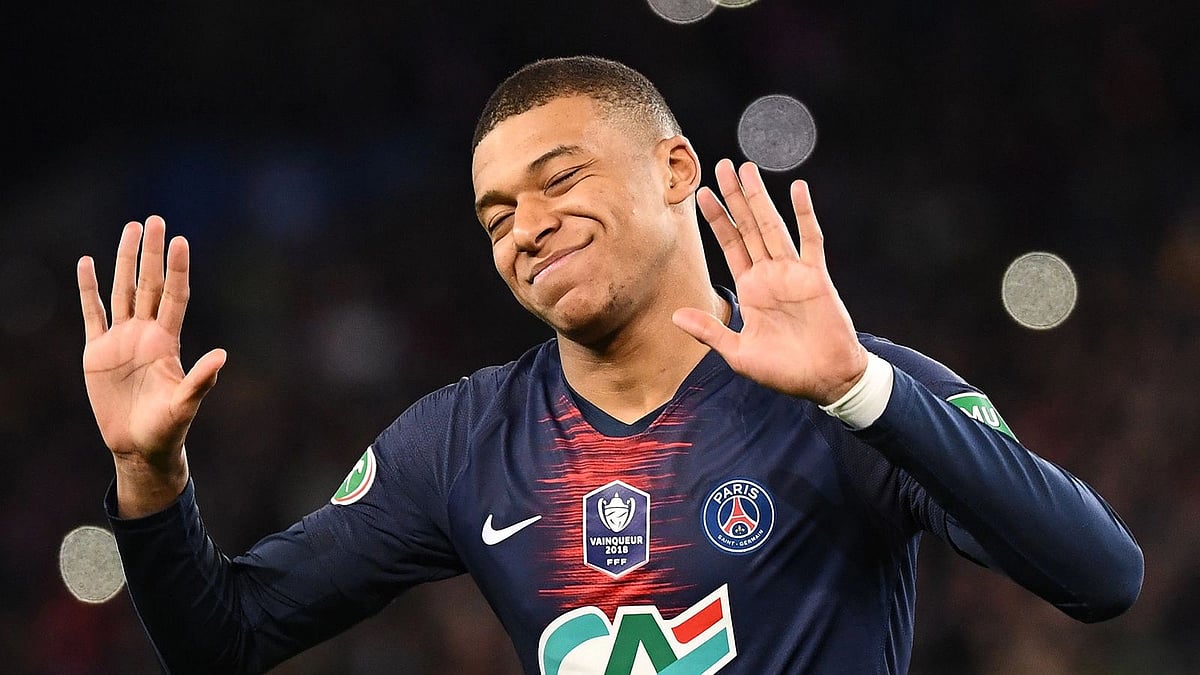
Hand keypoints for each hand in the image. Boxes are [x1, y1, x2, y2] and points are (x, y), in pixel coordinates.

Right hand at [78, 216, 225, 470]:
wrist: (139, 446)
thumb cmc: (168, 428)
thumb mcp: (186, 405)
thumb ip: (201, 380)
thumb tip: (223, 355)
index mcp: (168, 341)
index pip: (175, 296)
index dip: (178, 269)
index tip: (181, 241)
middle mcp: (146, 333)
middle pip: (149, 284)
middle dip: (151, 253)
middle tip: (154, 219)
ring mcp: (121, 339)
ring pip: (123, 290)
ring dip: (124, 260)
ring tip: (129, 229)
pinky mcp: (97, 351)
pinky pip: (93, 313)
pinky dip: (89, 289)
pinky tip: (88, 263)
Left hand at [672, 160, 866, 404]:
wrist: (825, 381)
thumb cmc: (784, 371)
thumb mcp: (738, 353)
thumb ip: (709, 332)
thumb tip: (674, 316)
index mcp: (751, 289)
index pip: (729, 245)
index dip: (716, 219)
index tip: (701, 194)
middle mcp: (770, 274)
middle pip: (748, 227)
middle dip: (735, 197)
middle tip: (722, 166)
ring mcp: (793, 272)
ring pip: (773, 226)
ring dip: (760, 198)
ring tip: (748, 169)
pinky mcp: (816, 277)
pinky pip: (810, 240)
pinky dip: (804, 215)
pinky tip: (797, 190)